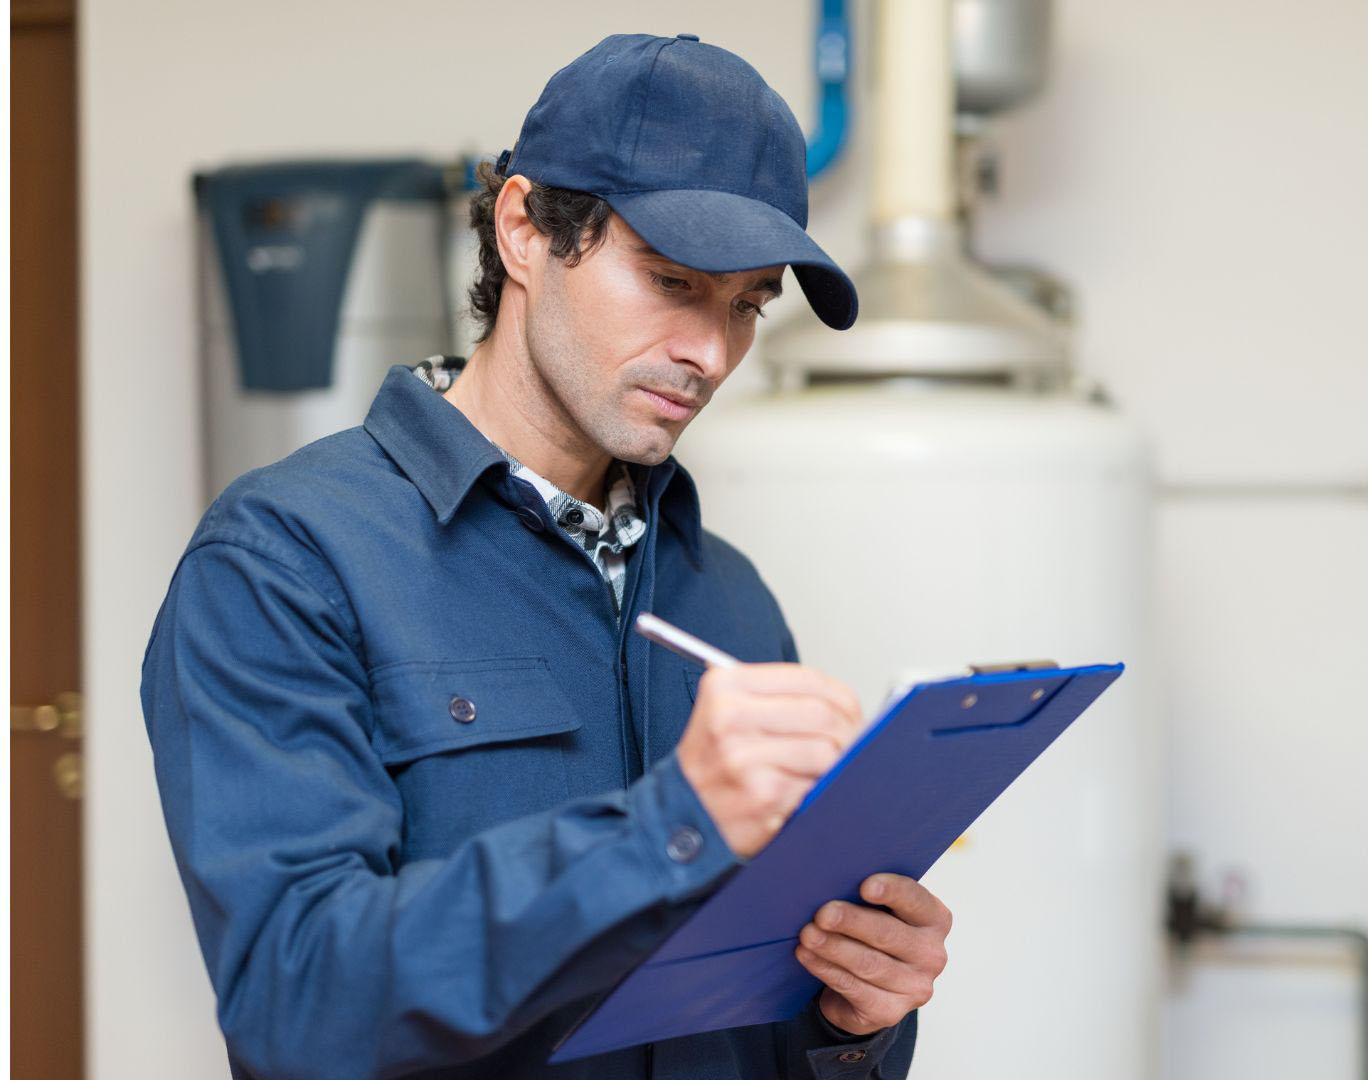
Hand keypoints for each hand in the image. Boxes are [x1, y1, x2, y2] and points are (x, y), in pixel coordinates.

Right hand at [675, 663, 862, 856]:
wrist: (679, 813)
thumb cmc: (713, 763)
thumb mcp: (727, 710)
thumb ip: (777, 697)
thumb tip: (844, 705)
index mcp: (725, 686)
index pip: (807, 679)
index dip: (841, 697)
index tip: (850, 712)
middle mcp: (730, 717)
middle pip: (823, 714)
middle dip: (848, 732)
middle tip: (851, 744)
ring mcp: (745, 758)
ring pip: (826, 752)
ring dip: (835, 765)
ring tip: (823, 770)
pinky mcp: (761, 795)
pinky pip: (815, 786)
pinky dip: (816, 791)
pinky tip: (800, 792)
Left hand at [795, 873, 951, 1035]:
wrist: (867, 989)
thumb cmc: (872, 933)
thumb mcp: (880, 910)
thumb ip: (868, 895)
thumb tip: (831, 879)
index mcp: (934, 919)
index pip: (916, 900)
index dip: (892, 891)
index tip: (864, 886)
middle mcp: (932, 954)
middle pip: (888, 934)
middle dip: (852, 922)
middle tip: (822, 914)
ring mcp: (914, 987)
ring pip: (868, 963)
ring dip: (833, 947)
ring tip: (806, 934)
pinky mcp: (890, 1012)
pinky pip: (853, 987)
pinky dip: (826, 969)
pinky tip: (806, 955)